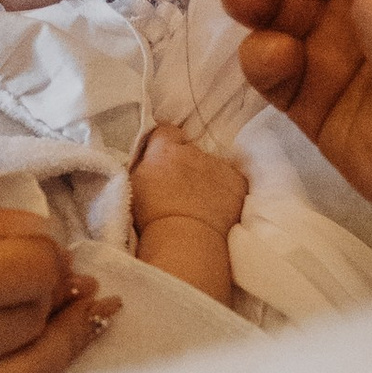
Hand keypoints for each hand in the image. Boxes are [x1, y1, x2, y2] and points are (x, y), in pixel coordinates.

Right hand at [0, 207, 115, 372]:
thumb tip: (20, 223)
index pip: (28, 262)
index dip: (41, 243)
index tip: (28, 235)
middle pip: (40, 305)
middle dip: (49, 279)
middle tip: (41, 264)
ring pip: (41, 357)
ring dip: (63, 324)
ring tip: (80, 301)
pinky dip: (45, 365)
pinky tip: (59, 340)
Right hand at [129, 125, 247, 236]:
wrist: (184, 240)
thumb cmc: (151, 219)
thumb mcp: (134, 185)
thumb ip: (144, 164)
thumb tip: (149, 157)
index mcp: (165, 151)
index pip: (166, 131)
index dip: (165, 144)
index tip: (163, 159)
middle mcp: (194, 152)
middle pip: (191, 150)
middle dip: (186, 164)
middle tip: (180, 189)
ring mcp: (219, 167)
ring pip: (213, 166)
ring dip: (207, 178)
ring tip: (200, 203)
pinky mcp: (237, 183)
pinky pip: (232, 180)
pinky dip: (227, 191)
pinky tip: (218, 208)